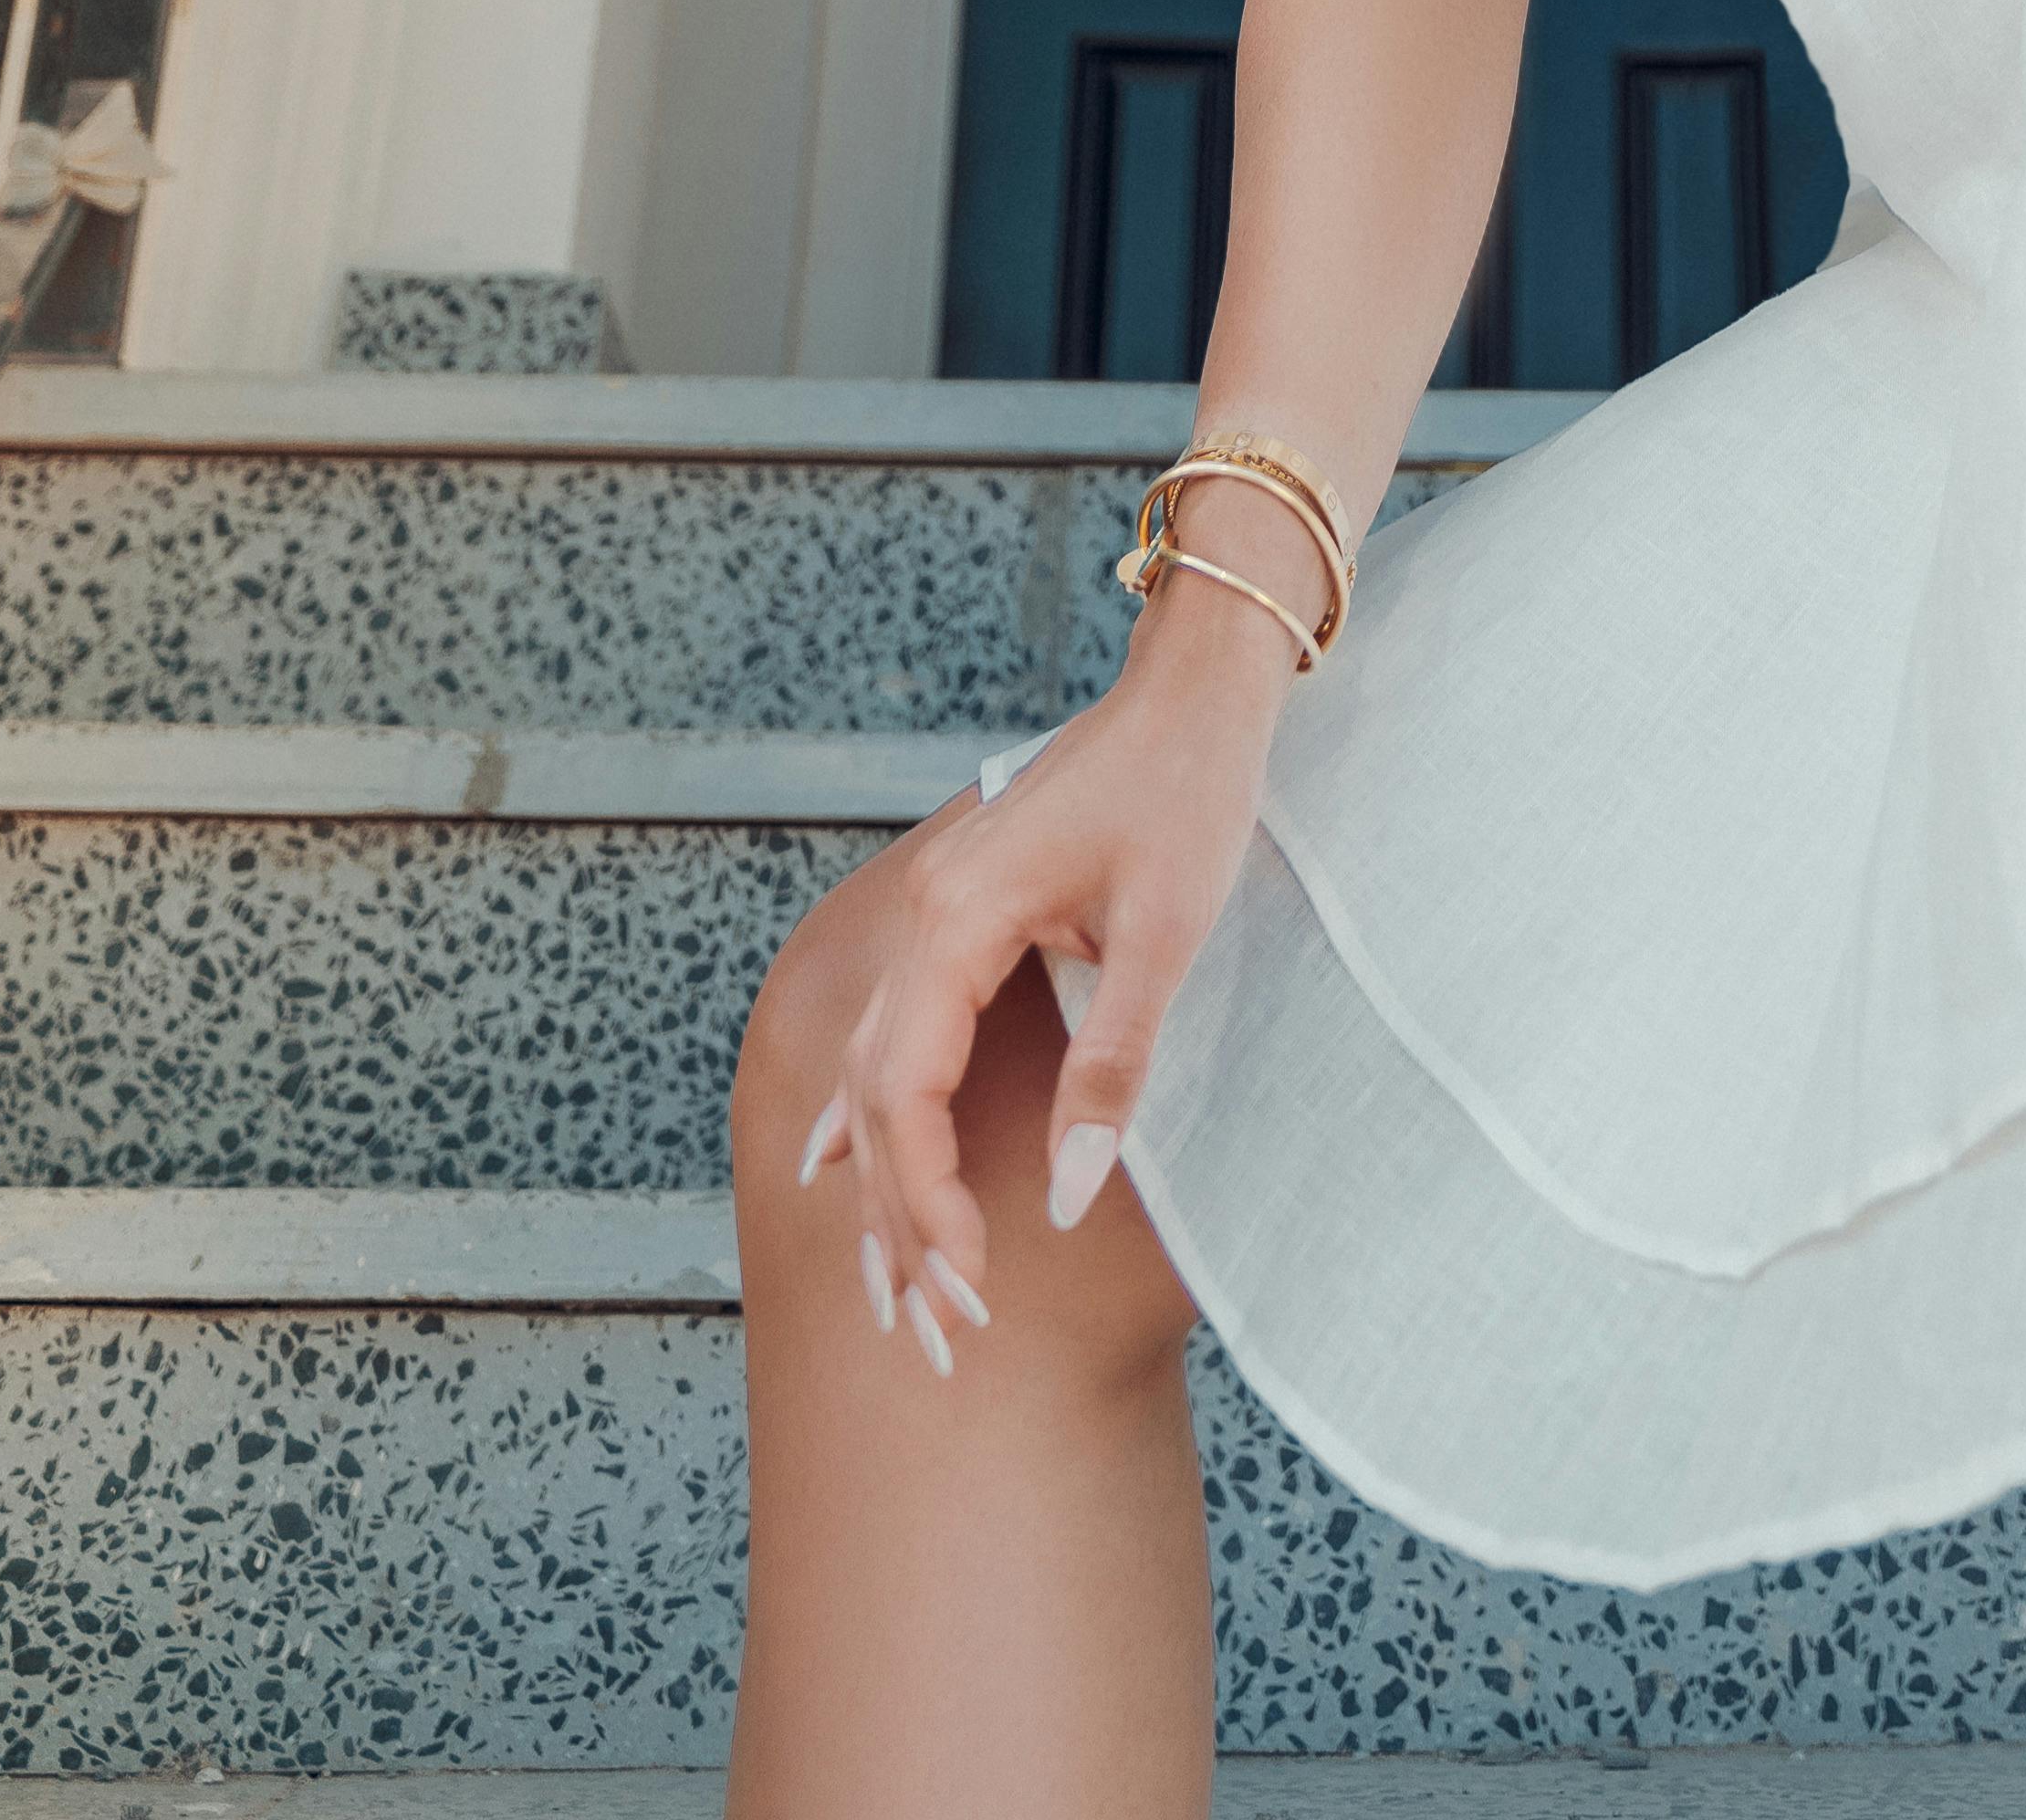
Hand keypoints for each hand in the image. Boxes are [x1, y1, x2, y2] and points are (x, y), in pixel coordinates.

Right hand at [794, 589, 1293, 1356]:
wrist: (1196, 689)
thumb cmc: (1188, 792)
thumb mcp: (1164, 935)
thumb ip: (1110, 1070)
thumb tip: (1060, 1198)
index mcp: (956, 923)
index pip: (906, 1097)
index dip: (928, 1202)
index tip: (971, 1287)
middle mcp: (924, 921)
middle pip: (877, 1101)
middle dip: (900, 1223)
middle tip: (940, 1336)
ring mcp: (934, 914)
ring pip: (876, 1075)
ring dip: (883, 1186)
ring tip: (894, 1296)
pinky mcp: (961, 915)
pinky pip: (891, 1033)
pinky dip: (867, 1115)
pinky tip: (829, 1165)